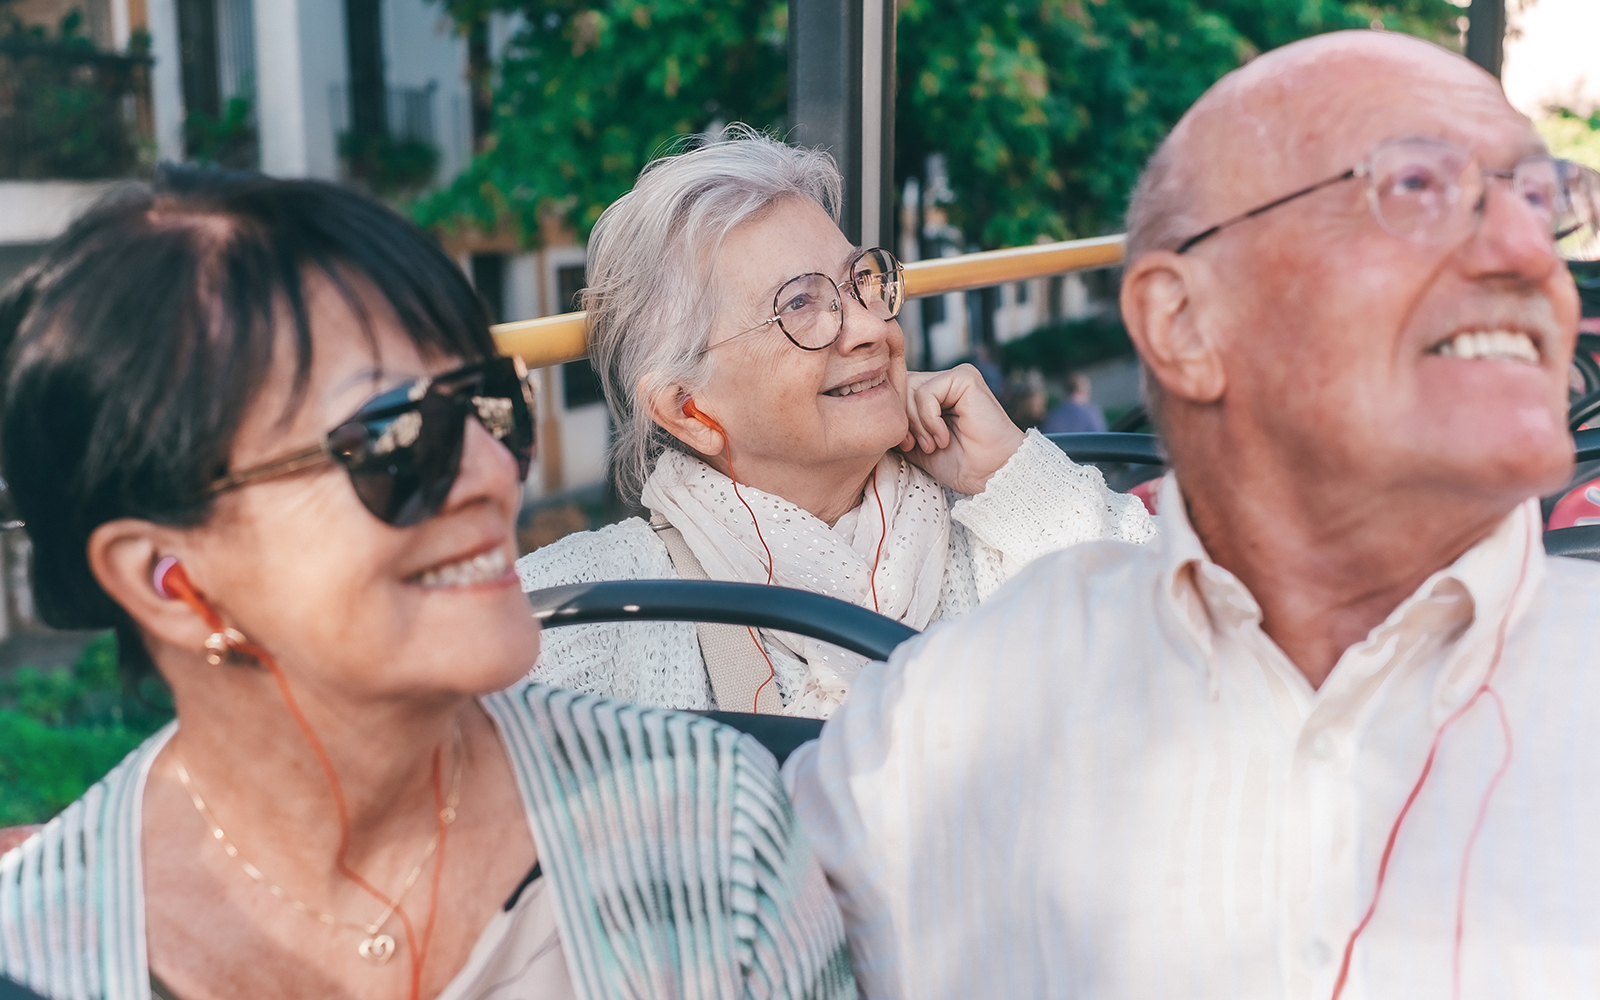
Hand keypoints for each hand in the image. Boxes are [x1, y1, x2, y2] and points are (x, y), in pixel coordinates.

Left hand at [899, 364, 1025, 494]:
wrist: (989, 474)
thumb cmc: (958, 463)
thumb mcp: (915, 444)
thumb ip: (897, 425)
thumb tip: (870, 412)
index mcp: (932, 394)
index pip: (895, 391)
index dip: (894, 418)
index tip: (906, 445)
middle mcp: (943, 381)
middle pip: (899, 387)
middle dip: (903, 421)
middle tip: (917, 446)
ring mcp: (954, 377)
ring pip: (909, 389)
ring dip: (916, 424)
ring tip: (933, 444)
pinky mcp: (965, 377)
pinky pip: (926, 393)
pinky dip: (929, 420)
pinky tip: (944, 437)